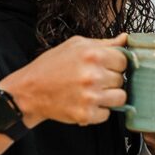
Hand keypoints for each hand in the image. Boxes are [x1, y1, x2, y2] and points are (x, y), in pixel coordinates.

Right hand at [0, 34, 127, 127]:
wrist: (29, 91)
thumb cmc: (50, 66)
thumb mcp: (75, 45)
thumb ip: (103, 43)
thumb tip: (125, 39)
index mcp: (92, 54)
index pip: (125, 60)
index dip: (116, 64)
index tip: (106, 67)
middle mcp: (93, 75)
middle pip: (122, 80)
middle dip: (110, 80)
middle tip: (93, 80)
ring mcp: (90, 97)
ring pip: (120, 98)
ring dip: (109, 97)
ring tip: (92, 92)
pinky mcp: (86, 114)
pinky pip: (107, 114)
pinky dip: (98, 111)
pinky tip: (84, 102)